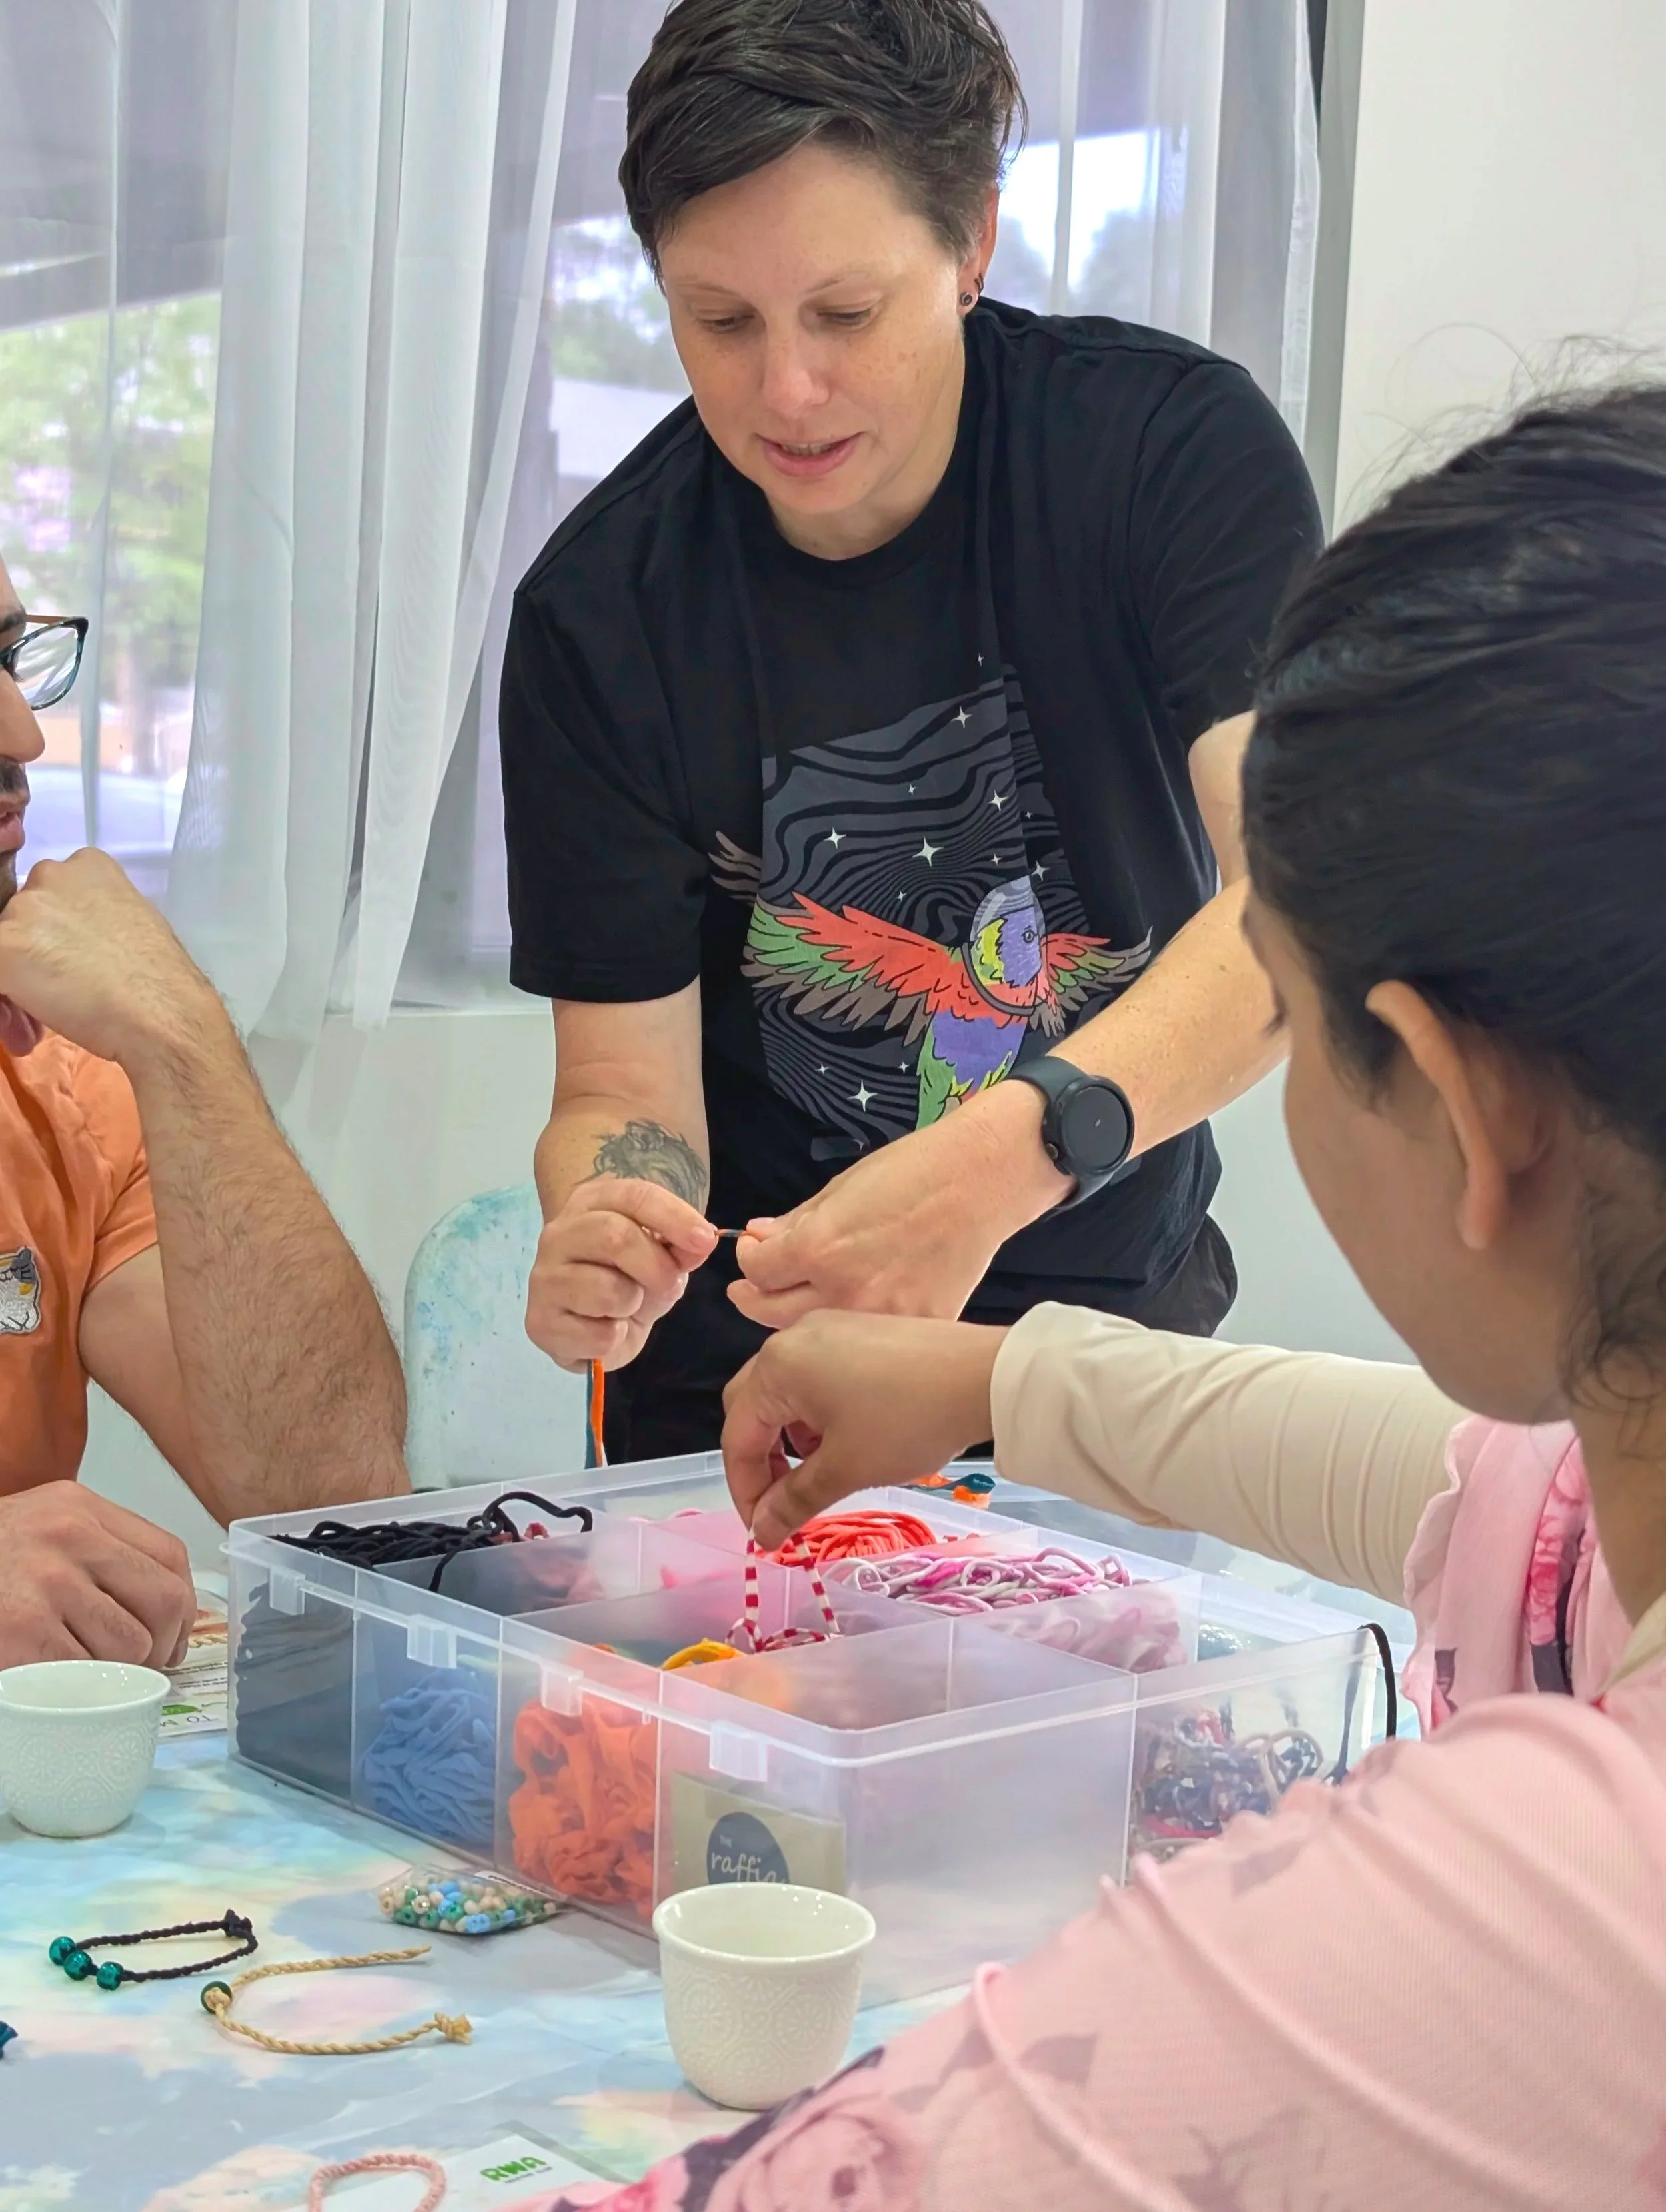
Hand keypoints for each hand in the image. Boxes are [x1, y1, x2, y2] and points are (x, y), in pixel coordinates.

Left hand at [0, 850, 223, 1068]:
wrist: (163, 1013)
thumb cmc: (161, 980)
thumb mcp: (132, 926)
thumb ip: (94, 920)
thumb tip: (73, 944)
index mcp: (89, 866)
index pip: (52, 896)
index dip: (55, 933)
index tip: (72, 959)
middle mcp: (51, 874)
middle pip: (22, 916)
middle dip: (33, 954)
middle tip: (56, 990)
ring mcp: (24, 910)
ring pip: (6, 945)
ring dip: (18, 978)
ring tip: (41, 1017)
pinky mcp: (3, 947)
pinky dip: (5, 998)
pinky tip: (26, 1022)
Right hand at [0, 1482, 195, 1668]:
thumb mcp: (43, 1526)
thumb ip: (98, 1549)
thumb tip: (165, 1606)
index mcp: (79, 1507)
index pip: (169, 1555)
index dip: (184, 1604)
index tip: (175, 1633)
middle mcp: (68, 1537)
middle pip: (164, 1601)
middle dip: (164, 1644)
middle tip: (146, 1664)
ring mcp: (46, 1585)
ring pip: (130, 1646)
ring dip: (117, 1669)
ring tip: (88, 1667)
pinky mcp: (23, 1632)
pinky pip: (85, 1672)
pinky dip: (78, 1685)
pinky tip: (57, 1678)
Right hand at [526, 1179, 718, 1372]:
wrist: (594, 1321)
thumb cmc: (629, 1277)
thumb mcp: (664, 1256)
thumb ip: (682, 1245)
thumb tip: (701, 1241)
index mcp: (591, 1203)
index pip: (634, 1196)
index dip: (674, 1217)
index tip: (705, 1240)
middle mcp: (559, 1234)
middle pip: (615, 1236)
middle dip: (656, 1266)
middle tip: (671, 1284)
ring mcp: (544, 1278)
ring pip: (606, 1290)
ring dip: (633, 1304)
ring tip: (627, 1305)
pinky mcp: (540, 1322)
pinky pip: (596, 1335)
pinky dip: (614, 1338)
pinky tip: (604, 1330)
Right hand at [721, 1311, 1004, 1549]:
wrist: (985, 1375)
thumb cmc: (907, 1420)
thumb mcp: (845, 1468)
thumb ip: (794, 1501)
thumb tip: (762, 1533)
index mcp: (777, 1367)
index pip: (737, 1436)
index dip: (745, 1491)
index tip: (764, 1530)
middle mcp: (792, 1338)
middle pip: (752, 1407)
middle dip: (762, 1461)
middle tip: (784, 1502)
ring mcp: (827, 1328)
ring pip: (786, 1391)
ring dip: (790, 1438)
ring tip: (822, 1472)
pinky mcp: (858, 1329)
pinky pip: (817, 1374)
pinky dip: (817, 1413)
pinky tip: (849, 1437)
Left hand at [729, 1081, 1067, 1329]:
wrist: (982, 1180)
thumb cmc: (915, 1172)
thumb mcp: (841, 1187)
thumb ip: (795, 1221)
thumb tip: (759, 1237)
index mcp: (820, 1248)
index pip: (756, 1271)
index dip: (747, 1258)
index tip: (753, 1251)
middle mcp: (845, 1291)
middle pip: (772, 1313)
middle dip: (755, 1296)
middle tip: (754, 1287)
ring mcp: (883, 1317)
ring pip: (818, 1335)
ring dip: (800, 1318)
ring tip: (801, 1300)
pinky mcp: (917, 1327)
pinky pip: (870, 1340)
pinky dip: (857, 1329)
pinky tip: (857, 1308)